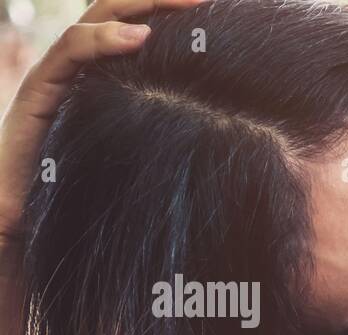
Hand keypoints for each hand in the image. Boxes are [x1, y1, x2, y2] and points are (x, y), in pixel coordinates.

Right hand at [0, 0, 209, 334]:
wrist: (37, 253)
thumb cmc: (107, 223)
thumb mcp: (161, 180)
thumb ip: (194, 156)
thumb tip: (269, 158)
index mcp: (116, 92)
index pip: (150, 39)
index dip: (183, 21)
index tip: (235, 12)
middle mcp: (85, 82)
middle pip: (124, 22)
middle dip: (166, 0)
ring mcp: (58, 88)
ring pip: (95, 26)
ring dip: (140, 7)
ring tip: (186, 0)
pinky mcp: (36, 103)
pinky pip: (68, 60)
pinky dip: (101, 42)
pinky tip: (138, 38)